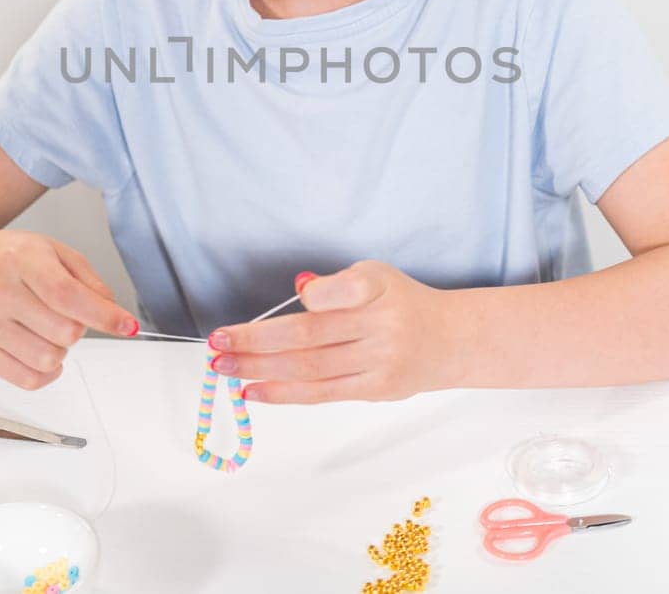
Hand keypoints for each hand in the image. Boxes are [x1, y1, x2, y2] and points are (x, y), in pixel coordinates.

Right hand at [0, 228, 137, 389]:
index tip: (127, 326)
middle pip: (63, 332)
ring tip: (49, 327)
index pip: (66, 295)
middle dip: (79, 326)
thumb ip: (89, 281)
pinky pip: (28, 380)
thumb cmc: (14, 259)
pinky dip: (47, 371)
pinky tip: (42, 348)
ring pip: (48, 359)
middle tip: (67, 312)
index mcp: (21, 259)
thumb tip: (114, 314)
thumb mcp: (55, 252)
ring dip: (62, 348)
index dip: (103, 315)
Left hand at [206, 260, 461, 403]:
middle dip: (256, 340)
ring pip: (309, 367)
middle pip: (310, 334)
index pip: (343, 290)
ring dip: (260, 369)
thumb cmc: (402, 303)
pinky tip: (253, 390)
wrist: (450, 340)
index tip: (291, 297)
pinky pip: (321, 392)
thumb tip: (298, 291)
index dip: (315, 296)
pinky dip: (283, 392)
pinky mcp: (375, 389)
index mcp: (379, 287)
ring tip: (224, 367)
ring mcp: (378, 361)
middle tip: (218, 342)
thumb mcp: (376, 276)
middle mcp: (381, 325)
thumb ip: (335, 286)